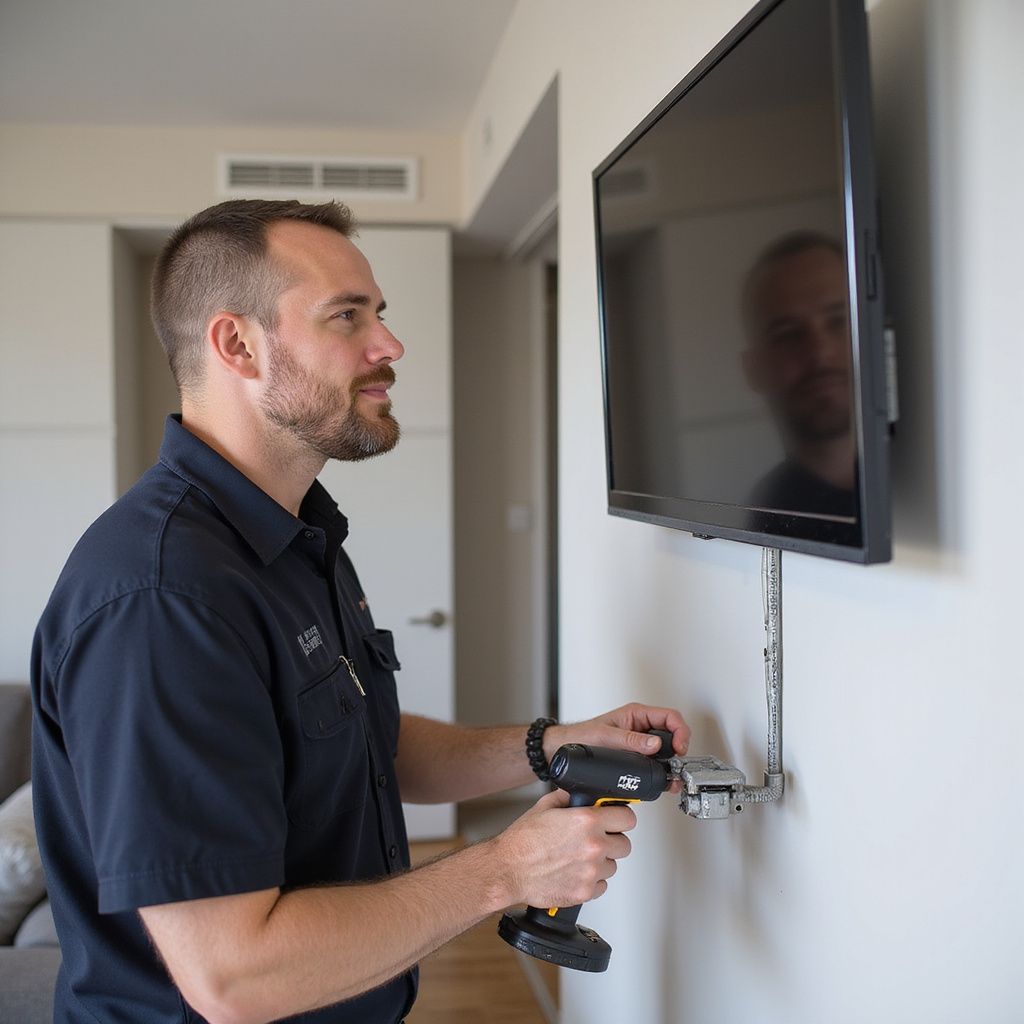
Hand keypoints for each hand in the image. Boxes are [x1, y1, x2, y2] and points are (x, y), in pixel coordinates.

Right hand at [490, 789, 636, 908]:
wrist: (507, 870)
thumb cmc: (522, 841)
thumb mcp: (544, 806)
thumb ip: (568, 797)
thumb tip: (580, 794)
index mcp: (587, 821)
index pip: (627, 818)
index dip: (621, 817)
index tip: (616, 819)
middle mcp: (594, 846)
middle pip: (625, 845)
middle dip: (612, 840)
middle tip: (595, 840)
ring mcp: (591, 871)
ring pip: (613, 866)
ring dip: (601, 862)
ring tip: (578, 858)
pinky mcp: (585, 892)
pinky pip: (602, 886)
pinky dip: (592, 881)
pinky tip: (575, 872)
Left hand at [542, 702, 690, 762]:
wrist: (566, 748)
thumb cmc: (582, 735)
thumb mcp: (606, 736)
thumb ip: (630, 739)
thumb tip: (654, 743)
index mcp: (637, 714)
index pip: (670, 717)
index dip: (680, 731)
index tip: (679, 748)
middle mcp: (641, 727)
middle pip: (672, 734)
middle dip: (679, 748)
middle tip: (677, 763)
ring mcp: (640, 743)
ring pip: (666, 751)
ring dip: (671, 763)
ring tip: (671, 776)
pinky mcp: (637, 757)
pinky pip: (656, 763)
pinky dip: (662, 773)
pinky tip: (662, 781)